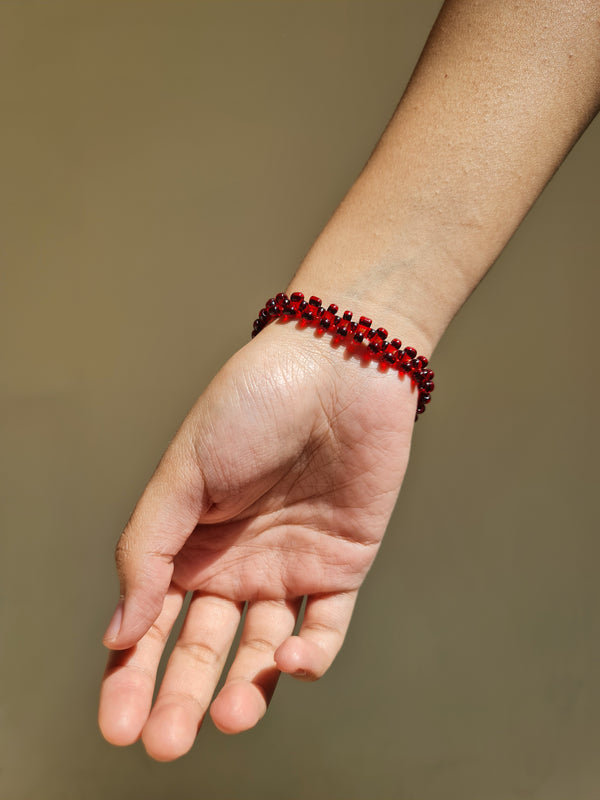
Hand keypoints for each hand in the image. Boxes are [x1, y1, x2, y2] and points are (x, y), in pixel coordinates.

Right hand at [98, 318, 416, 760]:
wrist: (338, 368)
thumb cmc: (251, 405)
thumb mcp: (182, 473)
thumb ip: (147, 550)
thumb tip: (118, 632)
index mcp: (188, 541)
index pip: (152, 622)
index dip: (131, 674)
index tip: (117, 723)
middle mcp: (234, 562)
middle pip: (203, 647)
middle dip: (181, 695)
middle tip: (166, 741)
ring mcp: (289, 567)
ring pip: (261, 649)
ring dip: (245, 687)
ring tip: (229, 716)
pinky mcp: (343, 566)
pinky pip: (325, 627)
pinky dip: (309, 657)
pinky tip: (288, 662)